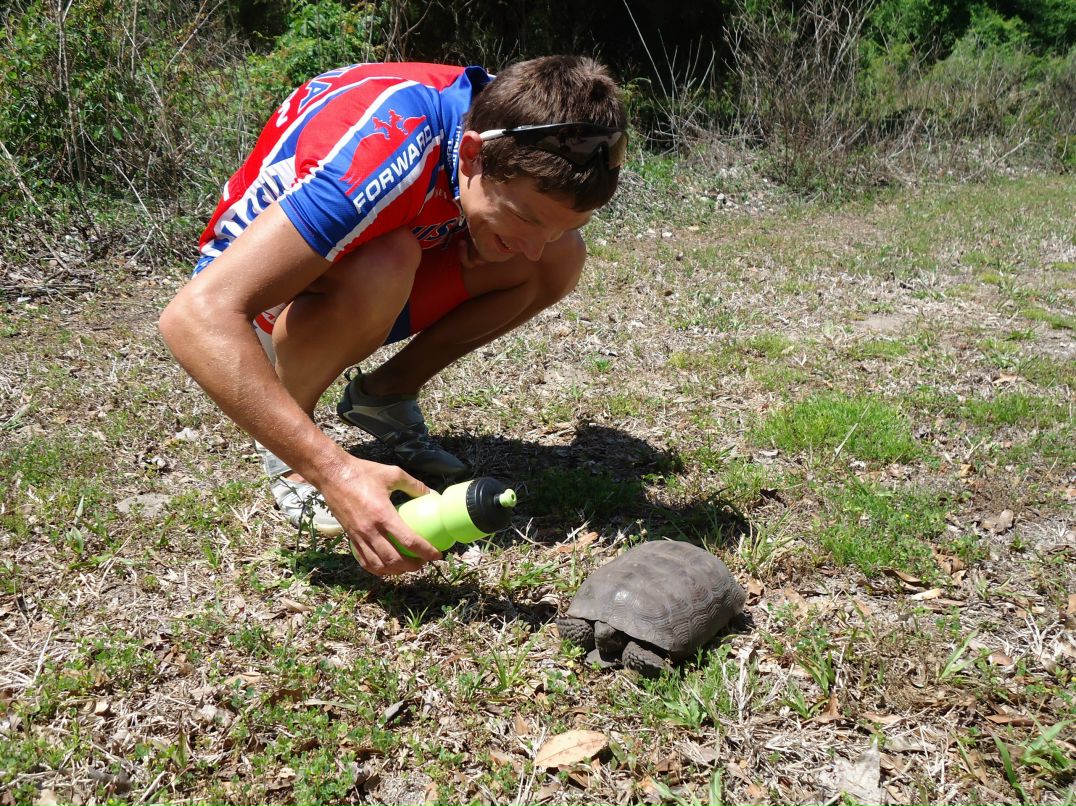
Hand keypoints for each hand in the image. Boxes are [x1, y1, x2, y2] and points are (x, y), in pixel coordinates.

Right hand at [320, 456, 441, 576]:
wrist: (332, 475)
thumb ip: (413, 484)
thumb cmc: (362, 472)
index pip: (409, 540)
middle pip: (395, 559)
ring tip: (408, 567)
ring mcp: (358, 536)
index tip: (437, 555)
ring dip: (396, 570)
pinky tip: (387, 567)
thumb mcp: (392, 474)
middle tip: (424, 562)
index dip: (426, 551)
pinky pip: (364, 560)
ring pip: (378, 564)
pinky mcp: (350, 537)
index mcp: (383, 514)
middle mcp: (370, 529)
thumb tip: (430, 493)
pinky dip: (377, 569)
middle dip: (413, 565)